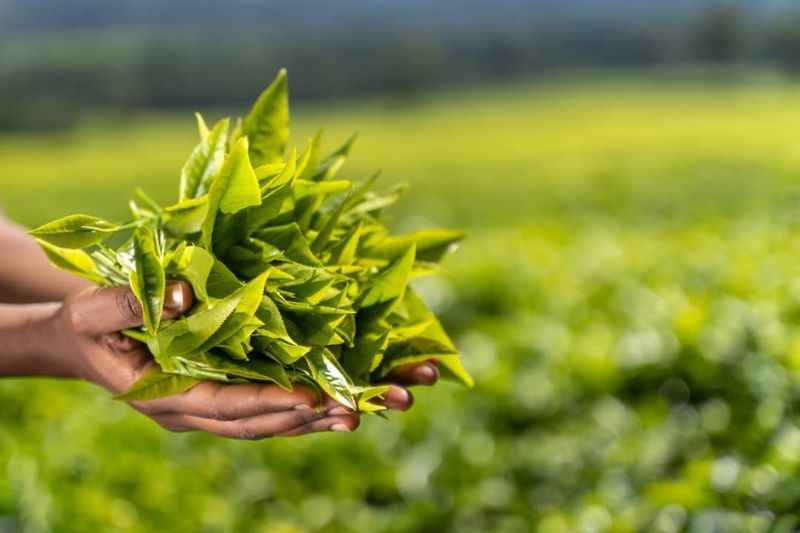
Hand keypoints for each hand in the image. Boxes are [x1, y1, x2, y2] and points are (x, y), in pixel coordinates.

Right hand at [40, 280, 432, 438]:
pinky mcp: (217, 395)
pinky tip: (335, 402)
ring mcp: (204, 407)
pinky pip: (262, 407)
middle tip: (354, 411)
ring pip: (264, 422)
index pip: (222, 405)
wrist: (80, 342)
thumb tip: (186, 294)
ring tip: (361, 411)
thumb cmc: (85, 324)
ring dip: (311, 420)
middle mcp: (188, 411)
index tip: (310, 398)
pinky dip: (297, 407)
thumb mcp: (91, 310)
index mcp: (161, 395)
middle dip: (303, 419)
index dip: (267, 403)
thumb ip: (128, 304)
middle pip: (254, 423)